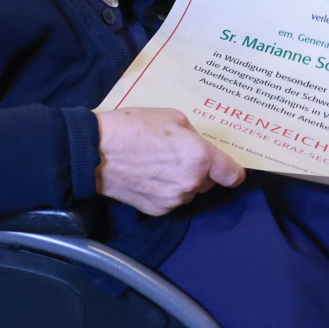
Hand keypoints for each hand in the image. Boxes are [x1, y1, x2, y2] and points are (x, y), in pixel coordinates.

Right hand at [96, 108, 243, 213]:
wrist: (95, 152)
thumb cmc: (132, 127)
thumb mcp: (172, 117)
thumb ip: (193, 136)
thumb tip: (198, 149)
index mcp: (199, 157)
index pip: (231, 175)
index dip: (233, 172)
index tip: (230, 171)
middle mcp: (191, 182)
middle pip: (209, 182)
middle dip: (201, 170)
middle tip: (178, 154)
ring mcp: (174, 199)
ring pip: (189, 191)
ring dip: (183, 180)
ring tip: (158, 162)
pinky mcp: (157, 210)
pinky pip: (172, 200)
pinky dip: (166, 190)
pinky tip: (149, 175)